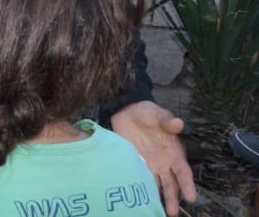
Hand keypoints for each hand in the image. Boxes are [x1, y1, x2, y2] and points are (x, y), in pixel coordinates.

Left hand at [110, 100, 195, 214]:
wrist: (126, 112)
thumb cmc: (147, 113)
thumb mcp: (157, 114)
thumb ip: (166, 121)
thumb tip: (178, 123)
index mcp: (174, 153)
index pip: (183, 172)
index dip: (188, 185)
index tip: (191, 198)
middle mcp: (164, 163)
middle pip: (170, 184)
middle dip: (173, 198)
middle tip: (173, 213)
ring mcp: (149, 165)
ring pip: (156, 185)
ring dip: (157, 198)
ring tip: (158, 211)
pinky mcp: (134, 164)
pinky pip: (138, 178)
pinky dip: (140, 188)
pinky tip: (139, 199)